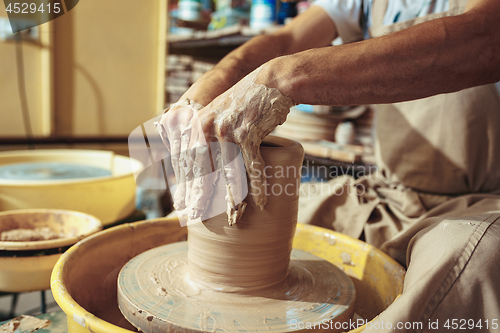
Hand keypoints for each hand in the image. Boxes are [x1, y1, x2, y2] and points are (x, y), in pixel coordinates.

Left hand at [157, 67, 293, 223]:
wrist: (269, 82)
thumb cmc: (243, 104)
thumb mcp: (217, 114)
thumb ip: (202, 134)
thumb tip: (190, 160)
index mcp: (196, 125)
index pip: (186, 162)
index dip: (185, 186)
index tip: (182, 205)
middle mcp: (207, 128)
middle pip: (203, 171)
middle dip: (200, 198)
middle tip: (197, 218)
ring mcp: (228, 131)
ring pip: (228, 174)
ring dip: (232, 200)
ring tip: (233, 218)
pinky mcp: (249, 134)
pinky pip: (253, 167)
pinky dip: (258, 186)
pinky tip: (261, 202)